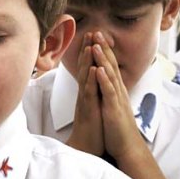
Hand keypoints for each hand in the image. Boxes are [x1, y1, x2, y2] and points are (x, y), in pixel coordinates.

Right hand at [68, 32, 104, 155]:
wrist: (86, 147)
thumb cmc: (91, 128)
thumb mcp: (93, 107)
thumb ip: (92, 94)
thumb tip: (94, 83)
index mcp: (87, 92)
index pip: (88, 67)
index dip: (89, 52)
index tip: (92, 37)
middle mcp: (84, 93)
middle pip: (85, 67)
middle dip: (87, 49)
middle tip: (90, 31)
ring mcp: (85, 100)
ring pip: (86, 77)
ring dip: (88, 61)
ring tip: (90, 45)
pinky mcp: (88, 109)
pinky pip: (89, 92)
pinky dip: (92, 80)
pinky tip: (95, 69)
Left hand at [90, 32, 145, 160]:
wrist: (127, 147)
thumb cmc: (117, 128)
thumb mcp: (112, 106)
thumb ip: (109, 93)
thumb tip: (104, 83)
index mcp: (115, 90)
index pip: (110, 65)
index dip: (104, 50)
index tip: (97, 36)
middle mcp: (118, 91)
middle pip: (111, 65)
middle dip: (103, 48)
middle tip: (97, 31)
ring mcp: (116, 98)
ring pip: (110, 75)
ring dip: (103, 59)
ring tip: (96, 43)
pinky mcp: (114, 108)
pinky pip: (108, 92)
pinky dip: (103, 79)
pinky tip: (99, 69)